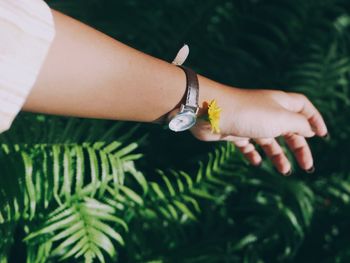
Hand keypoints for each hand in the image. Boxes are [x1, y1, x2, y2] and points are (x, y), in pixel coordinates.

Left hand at [191, 88, 327, 174]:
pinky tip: (257, 163)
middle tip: (307, 166)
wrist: (211, 112)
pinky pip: (247, 145)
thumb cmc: (249, 113)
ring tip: (285, 171)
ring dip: (278, 155)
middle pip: (289, 129)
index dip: (314, 119)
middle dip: (299, 147)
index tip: (322, 136)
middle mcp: (266, 112)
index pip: (303, 107)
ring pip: (269, 140)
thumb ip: (299, 124)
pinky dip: (253, 154)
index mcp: (280, 104)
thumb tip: (309, 129)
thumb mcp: (281, 119)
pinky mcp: (234, 132)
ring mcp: (250, 122)